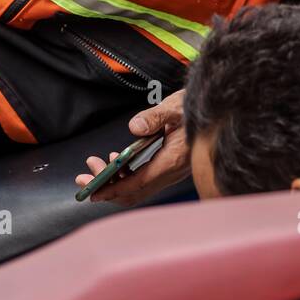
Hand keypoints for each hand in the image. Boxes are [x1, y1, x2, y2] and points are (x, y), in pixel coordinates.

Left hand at [75, 88, 188, 207]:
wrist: (217, 115)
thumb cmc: (196, 108)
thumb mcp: (175, 107)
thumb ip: (155, 117)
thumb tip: (134, 127)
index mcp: (172, 159)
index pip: (137, 182)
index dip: (113, 189)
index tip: (92, 190)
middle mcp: (172, 172)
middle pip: (134, 192)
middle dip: (106, 188)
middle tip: (83, 179)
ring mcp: (171, 173)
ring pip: (138, 188)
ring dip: (114, 181)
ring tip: (94, 164)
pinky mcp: (169, 169)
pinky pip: (144, 181)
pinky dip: (126, 176)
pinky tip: (116, 161)